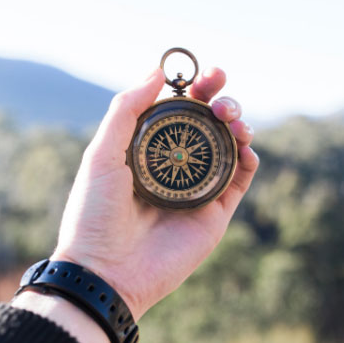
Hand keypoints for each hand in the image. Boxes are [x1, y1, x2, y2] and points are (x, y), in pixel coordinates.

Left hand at [51, 67, 258, 319]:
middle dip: (220, 99)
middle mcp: (174, 166)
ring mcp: (197, 189)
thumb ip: (127, 110)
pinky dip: (249, 158)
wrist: (106, 272)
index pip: (178, 110)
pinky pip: (240, 179)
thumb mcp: (102, 154)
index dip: (194, 88)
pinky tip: (244, 145)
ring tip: (231, 117)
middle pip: (208, 123)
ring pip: (229, 146)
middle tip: (220, 92)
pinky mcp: (215, 213)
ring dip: (237, 123)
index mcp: (147, 150)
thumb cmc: (94, 214)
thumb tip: (157, 71)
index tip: (204, 73)